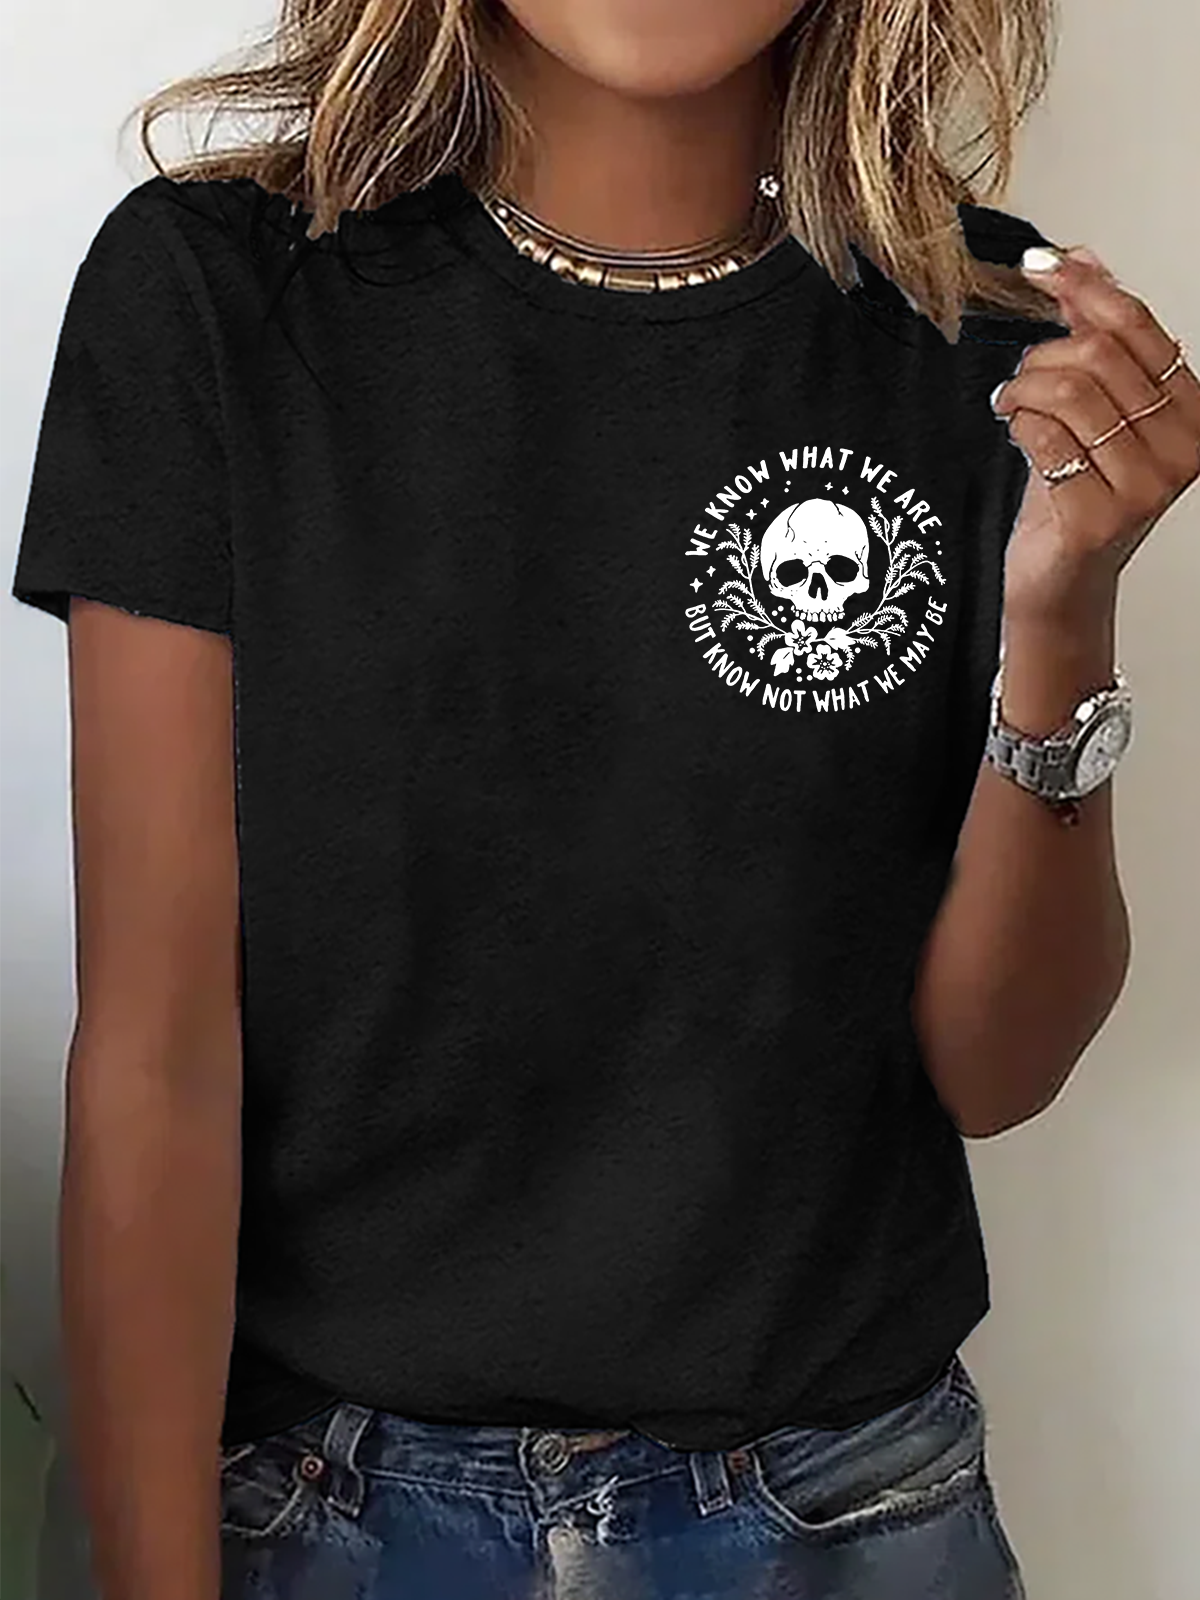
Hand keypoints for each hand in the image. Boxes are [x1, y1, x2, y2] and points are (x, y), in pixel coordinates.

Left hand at [990, 244, 1199, 629]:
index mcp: (1191, 409)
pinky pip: (1045, 436)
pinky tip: (1018, 436)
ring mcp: (1148, 484)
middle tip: (1021, 380)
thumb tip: (1085, 257)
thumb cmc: (1078, 493)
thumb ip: (1093, 334)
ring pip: (1068, 391)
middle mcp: (1183, 446)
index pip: (1137, 325)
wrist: (1061, 579)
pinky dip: (1019, 426)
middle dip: (1041, 357)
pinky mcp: (1102, 515)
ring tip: (1012, 407)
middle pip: (1097, 355)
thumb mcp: (1091, 407)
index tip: (1040, 266)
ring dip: (1023, 390)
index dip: (1084, 287)